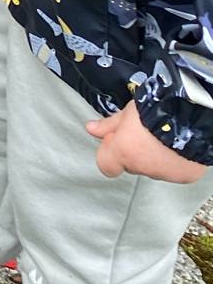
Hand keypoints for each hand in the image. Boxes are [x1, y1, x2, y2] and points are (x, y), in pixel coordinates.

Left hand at [86, 100, 205, 182]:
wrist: (192, 114)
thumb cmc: (159, 108)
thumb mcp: (128, 112)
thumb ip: (109, 125)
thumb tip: (91, 129)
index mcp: (123, 152)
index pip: (105, 165)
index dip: (110, 152)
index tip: (116, 140)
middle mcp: (142, 167)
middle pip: (131, 164)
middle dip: (134, 151)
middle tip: (144, 133)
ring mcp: (165, 174)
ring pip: (153, 168)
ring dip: (155, 156)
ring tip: (163, 135)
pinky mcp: (185, 175)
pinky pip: (174, 170)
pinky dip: (175, 160)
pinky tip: (178, 145)